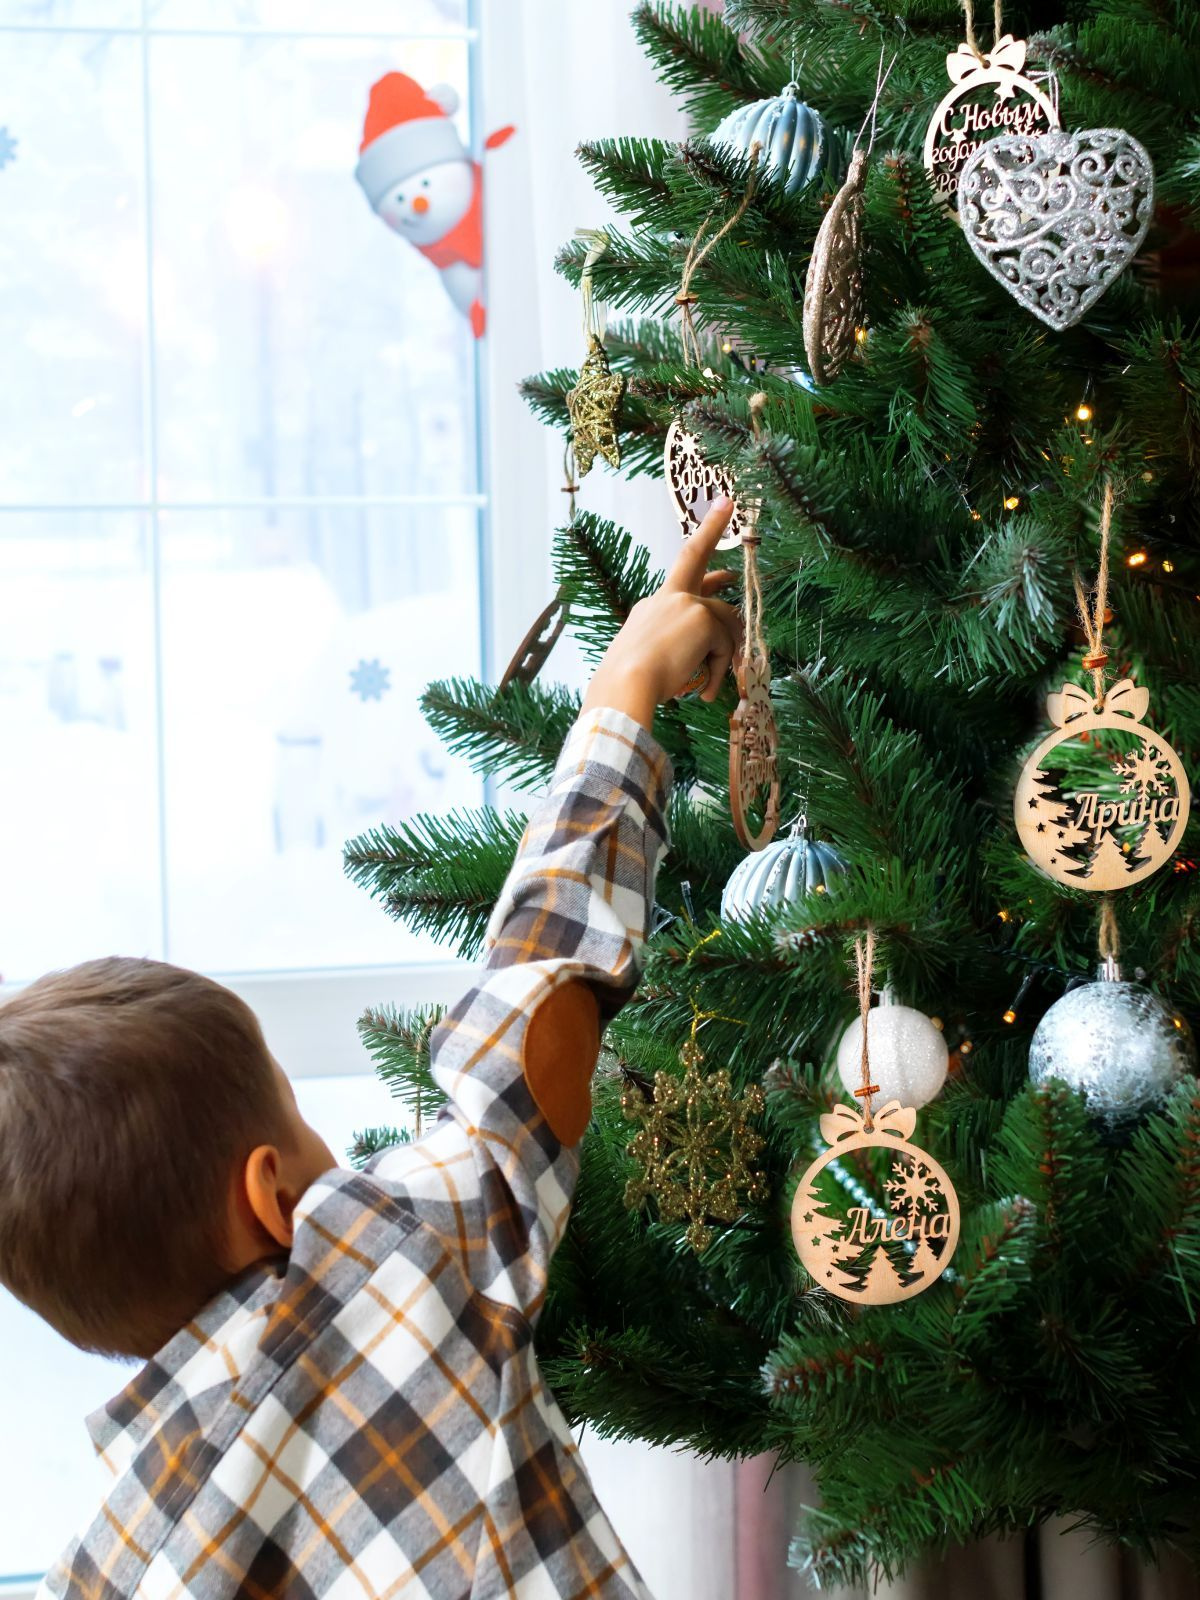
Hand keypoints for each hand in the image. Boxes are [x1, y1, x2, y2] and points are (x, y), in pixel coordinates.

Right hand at [580, 497, 741, 731]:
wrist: (624, 685)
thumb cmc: (629, 684)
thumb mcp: (651, 661)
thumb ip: (675, 651)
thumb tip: (701, 661)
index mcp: (652, 607)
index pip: (680, 571)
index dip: (703, 538)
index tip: (720, 510)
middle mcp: (667, 597)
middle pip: (702, 571)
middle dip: (715, 541)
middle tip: (731, 536)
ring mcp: (685, 603)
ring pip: (725, 622)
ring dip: (725, 655)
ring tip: (710, 686)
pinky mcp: (702, 618)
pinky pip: (726, 645)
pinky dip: (721, 669)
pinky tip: (708, 690)